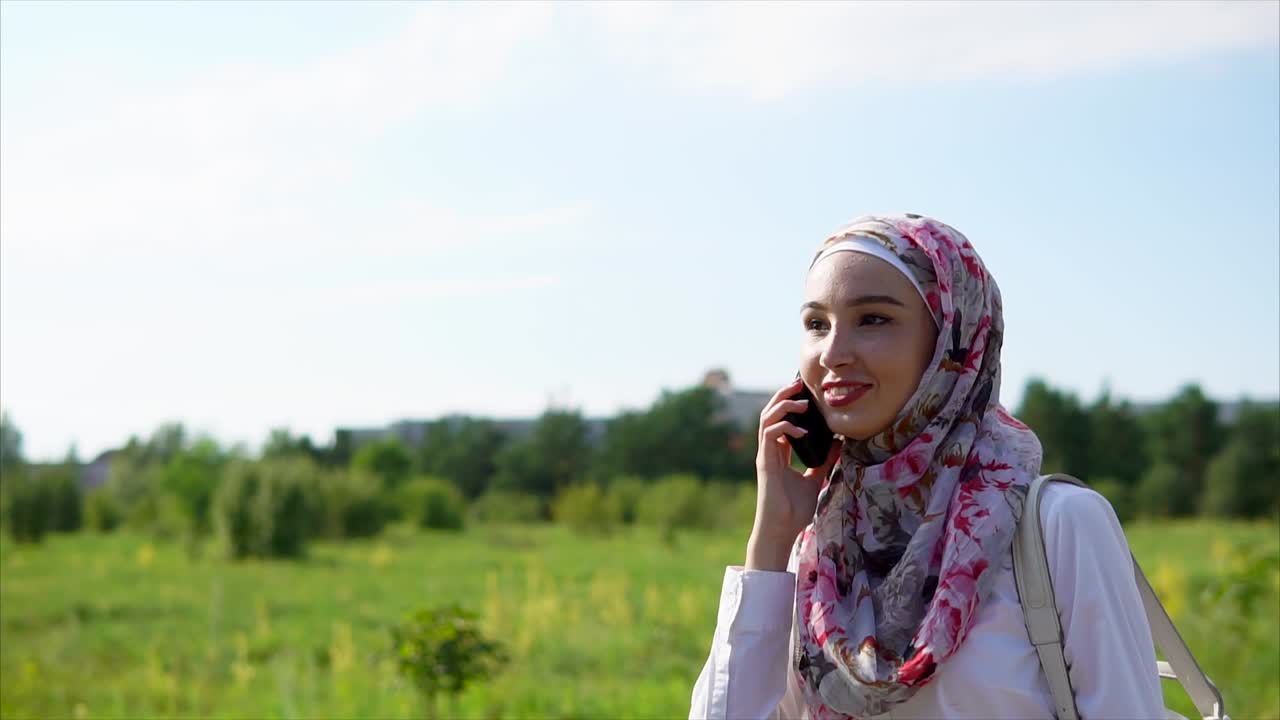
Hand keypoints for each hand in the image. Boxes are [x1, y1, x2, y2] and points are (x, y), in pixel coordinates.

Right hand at [747, 378, 840, 569]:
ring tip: (802, 402)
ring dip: (783, 406)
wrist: (782, 529)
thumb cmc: (795, 509)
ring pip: (766, 418)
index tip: (805, 392)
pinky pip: (770, 434)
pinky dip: (785, 426)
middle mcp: (769, 450)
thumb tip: (840, 444)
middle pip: (770, 413)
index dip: (789, 403)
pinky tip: (801, 430)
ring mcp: (765, 455)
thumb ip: (824, 461)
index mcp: (779, 453)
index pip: (780, 419)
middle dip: (784, 395)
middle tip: (800, 384)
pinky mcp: (765, 462)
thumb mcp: (815, 479)